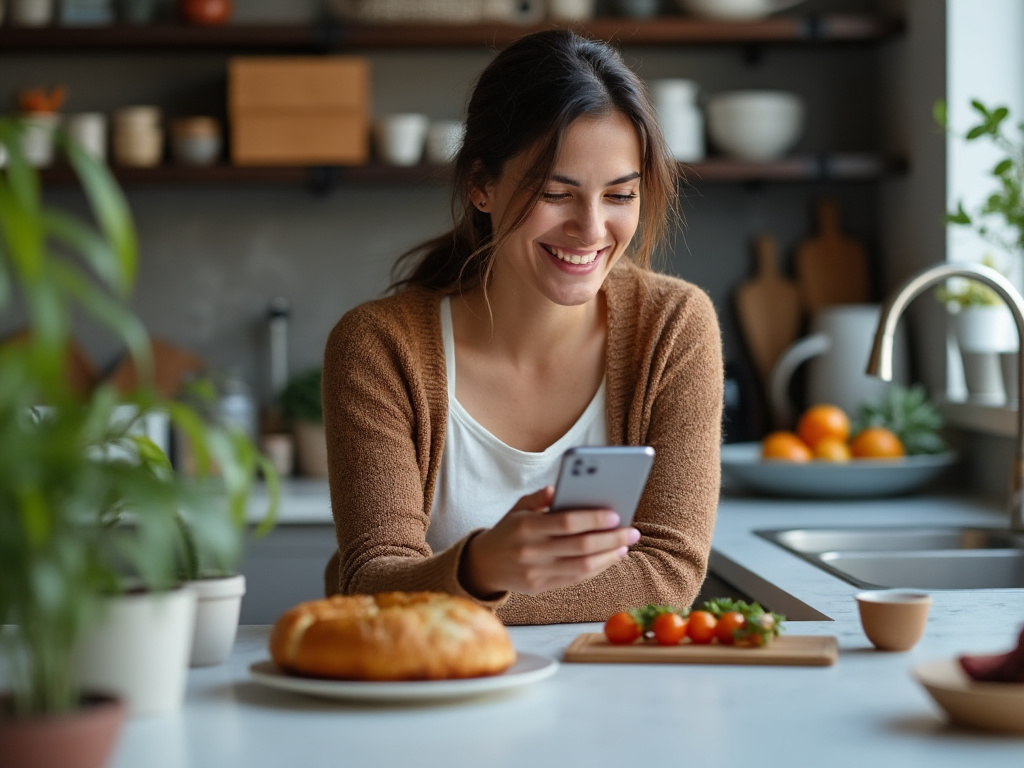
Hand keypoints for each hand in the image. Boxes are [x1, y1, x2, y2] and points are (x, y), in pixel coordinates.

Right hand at [458, 485, 640, 597]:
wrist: (483, 564)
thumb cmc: (508, 530)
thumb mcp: (517, 508)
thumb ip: (539, 498)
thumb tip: (560, 488)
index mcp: (525, 526)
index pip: (566, 522)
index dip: (593, 519)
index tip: (616, 515)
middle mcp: (531, 551)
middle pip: (580, 547)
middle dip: (611, 539)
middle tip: (632, 532)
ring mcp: (535, 572)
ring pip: (581, 567)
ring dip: (608, 557)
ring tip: (624, 546)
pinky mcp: (540, 587)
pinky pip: (575, 579)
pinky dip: (596, 569)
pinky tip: (609, 558)